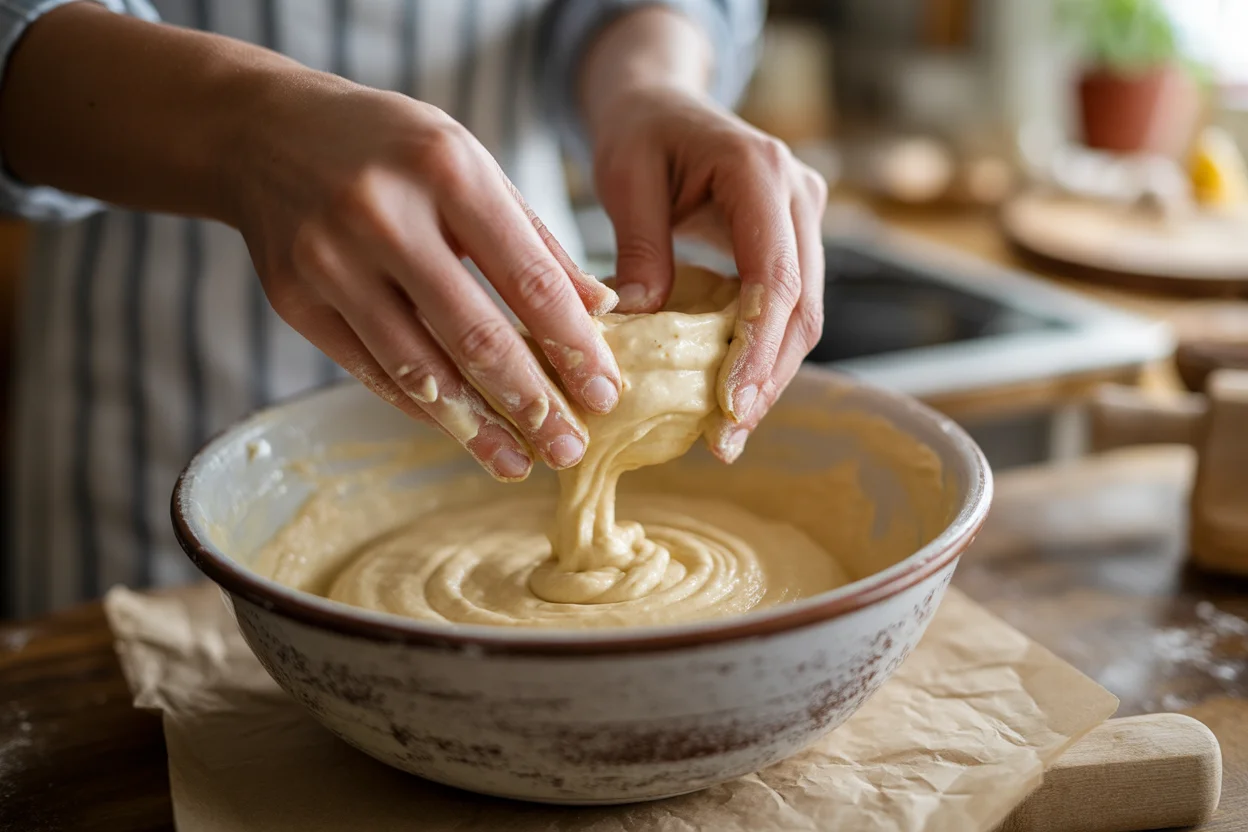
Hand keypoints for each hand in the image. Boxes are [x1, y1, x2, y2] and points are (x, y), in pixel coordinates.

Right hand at [230, 74, 622, 480]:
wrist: (265, 131)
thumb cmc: (391, 148)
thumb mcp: (471, 164)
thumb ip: (535, 239)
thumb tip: (600, 311)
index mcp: (446, 169)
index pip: (529, 279)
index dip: (573, 347)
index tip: (605, 393)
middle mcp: (383, 215)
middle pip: (475, 336)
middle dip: (532, 404)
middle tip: (569, 448)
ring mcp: (330, 261)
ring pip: (419, 369)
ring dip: (477, 428)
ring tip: (519, 462)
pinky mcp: (294, 301)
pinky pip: (372, 372)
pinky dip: (423, 407)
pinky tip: (462, 431)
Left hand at [590, 84, 827, 462]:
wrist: (663, 103)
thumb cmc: (640, 131)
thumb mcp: (624, 177)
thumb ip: (639, 248)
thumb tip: (639, 326)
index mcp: (761, 172)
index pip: (776, 276)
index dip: (757, 348)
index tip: (729, 405)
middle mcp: (799, 194)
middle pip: (802, 307)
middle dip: (767, 379)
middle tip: (727, 439)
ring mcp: (804, 219)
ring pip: (804, 317)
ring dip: (769, 378)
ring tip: (728, 434)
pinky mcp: (794, 242)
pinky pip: (788, 309)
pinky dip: (762, 356)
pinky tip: (732, 399)